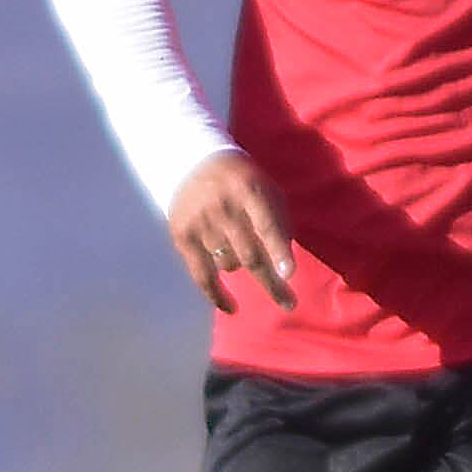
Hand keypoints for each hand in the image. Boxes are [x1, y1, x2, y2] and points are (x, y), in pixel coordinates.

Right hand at [166, 151, 296, 314]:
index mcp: (248, 190)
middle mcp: (223, 207)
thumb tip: (284, 266)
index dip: (278, 250)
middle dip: (271, 282)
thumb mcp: (265, 188)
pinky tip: (230, 308)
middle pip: (249, 253)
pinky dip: (216, 294)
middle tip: (288, 303)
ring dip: (243, 267)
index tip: (289, 274)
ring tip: (242, 252)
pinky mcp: (182, 237)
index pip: (266, 224)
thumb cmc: (240, 181)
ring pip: (230, 264)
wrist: (191, 163)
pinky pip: (201, 274)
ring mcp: (200, 223)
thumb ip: (277, 221)